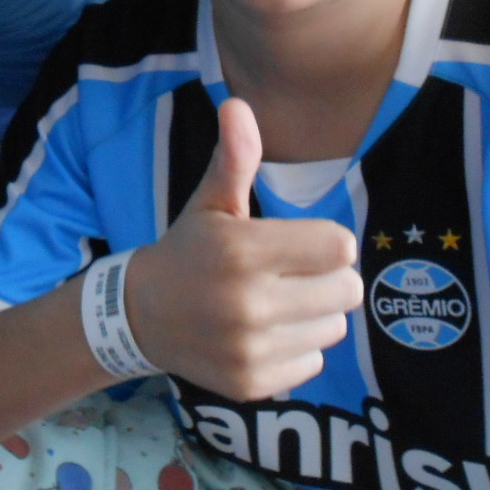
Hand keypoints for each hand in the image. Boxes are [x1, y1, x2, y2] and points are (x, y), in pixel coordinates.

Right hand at [126, 97, 362, 401]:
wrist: (141, 317)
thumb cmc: (189, 251)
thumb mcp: (211, 204)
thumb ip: (235, 159)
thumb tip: (238, 105)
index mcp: (243, 252)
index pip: (340, 248)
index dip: (324, 243)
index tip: (297, 244)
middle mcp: (248, 305)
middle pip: (348, 290)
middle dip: (326, 279)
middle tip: (289, 276)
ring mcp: (251, 350)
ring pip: (334, 327)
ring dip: (314, 315)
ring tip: (274, 305)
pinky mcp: (254, 384)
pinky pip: (313, 361)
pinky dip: (296, 348)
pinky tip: (262, 335)